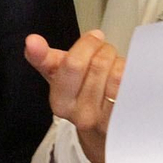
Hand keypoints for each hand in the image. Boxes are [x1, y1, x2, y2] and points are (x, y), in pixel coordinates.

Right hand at [24, 30, 125, 162]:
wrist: (98, 126)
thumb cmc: (78, 92)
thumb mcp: (57, 75)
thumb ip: (42, 56)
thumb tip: (31, 41)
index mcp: (60, 101)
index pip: (73, 64)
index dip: (87, 44)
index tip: (94, 35)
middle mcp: (81, 115)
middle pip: (98, 63)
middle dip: (104, 49)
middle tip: (104, 51)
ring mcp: (105, 120)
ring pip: (117, 73)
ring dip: (119, 61)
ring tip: (113, 65)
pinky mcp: (126, 120)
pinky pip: (132, 86)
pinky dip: (131, 74)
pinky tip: (125, 78)